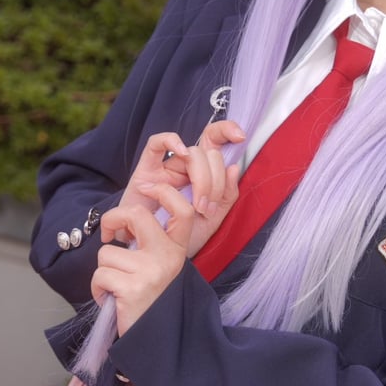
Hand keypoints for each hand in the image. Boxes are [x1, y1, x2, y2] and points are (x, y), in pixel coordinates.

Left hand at [91, 183, 193, 333]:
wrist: (154, 342)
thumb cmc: (151, 302)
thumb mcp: (159, 269)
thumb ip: (150, 244)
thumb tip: (122, 221)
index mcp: (177, 250)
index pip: (182, 209)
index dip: (164, 191)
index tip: (147, 187)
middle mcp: (168, 256)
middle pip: (136, 214)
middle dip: (112, 218)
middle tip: (110, 234)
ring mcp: (151, 271)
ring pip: (107, 252)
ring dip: (104, 271)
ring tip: (116, 288)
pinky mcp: (132, 288)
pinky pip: (100, 275)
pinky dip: (98, 288)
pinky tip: (112, 300)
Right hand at [122, 121, 243, 255]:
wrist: (153, 255)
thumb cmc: (179, 237)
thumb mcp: (212, 219)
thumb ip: (226, 196)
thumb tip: (234, 167)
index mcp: (202, 174)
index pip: (215, 143)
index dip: (227, 131)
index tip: (240, 137)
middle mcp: (185, 168)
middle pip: (207, 154)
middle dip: (214, 182)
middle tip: (207, 209)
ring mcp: (165, 168)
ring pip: (191, 153)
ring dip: (201, 178)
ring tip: (196, 207)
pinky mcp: (145, 172)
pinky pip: (155, 144)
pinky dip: (170, 141)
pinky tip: (182, 153)